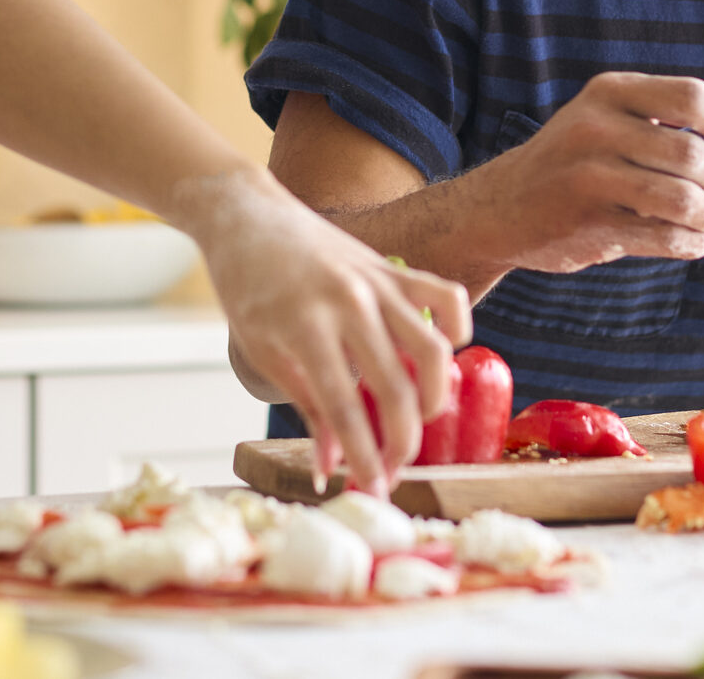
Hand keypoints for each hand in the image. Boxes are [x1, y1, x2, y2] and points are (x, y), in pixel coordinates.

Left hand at [171, 168, 470, 498]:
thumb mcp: (263, 351)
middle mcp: (347, 301)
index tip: (374, 489)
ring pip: (432, 348)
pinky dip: (458, 326)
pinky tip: (447, 355)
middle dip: (401, 441)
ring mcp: (375, 280)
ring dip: (436, 396)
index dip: (363, 456)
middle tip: (395, 469)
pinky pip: (443, 295)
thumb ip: (306, 407)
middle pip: (394, 387)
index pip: (344, 407)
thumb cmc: (246, 286)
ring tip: (420, 421)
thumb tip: (329, 468)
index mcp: (304, 325)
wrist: (246, 215)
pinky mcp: (391, 267)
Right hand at [468, 72, 703, 274]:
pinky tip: (693, 241)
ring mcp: (589, 177)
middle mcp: (596, 129)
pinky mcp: (589, 223)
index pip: (690, 98)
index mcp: (609, 93)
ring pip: (681, 199)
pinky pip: (663, 236)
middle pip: (691, 154)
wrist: (501, 206)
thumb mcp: (606, 124)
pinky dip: (692, 242)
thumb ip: (665, 134)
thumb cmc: (572, 164)